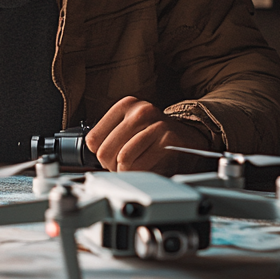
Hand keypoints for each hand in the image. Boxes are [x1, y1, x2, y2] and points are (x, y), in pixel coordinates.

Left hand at [86, 96, 209, 173]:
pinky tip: (145, 168)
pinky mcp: (167, 140)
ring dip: (125, 171)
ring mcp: (155, 124)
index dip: (100, 155)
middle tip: (121, 166)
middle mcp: (140, 111)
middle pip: (105, 151)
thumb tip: (91, 157)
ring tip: (133, 167)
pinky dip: (139, 173)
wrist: (188, 137)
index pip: (93, 139)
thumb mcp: (129, 127)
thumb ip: (109, 137)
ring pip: (122, 158)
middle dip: (111, 166)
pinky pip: (140, 165)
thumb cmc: (154, 136)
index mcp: (126, 105)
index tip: (110, 156)